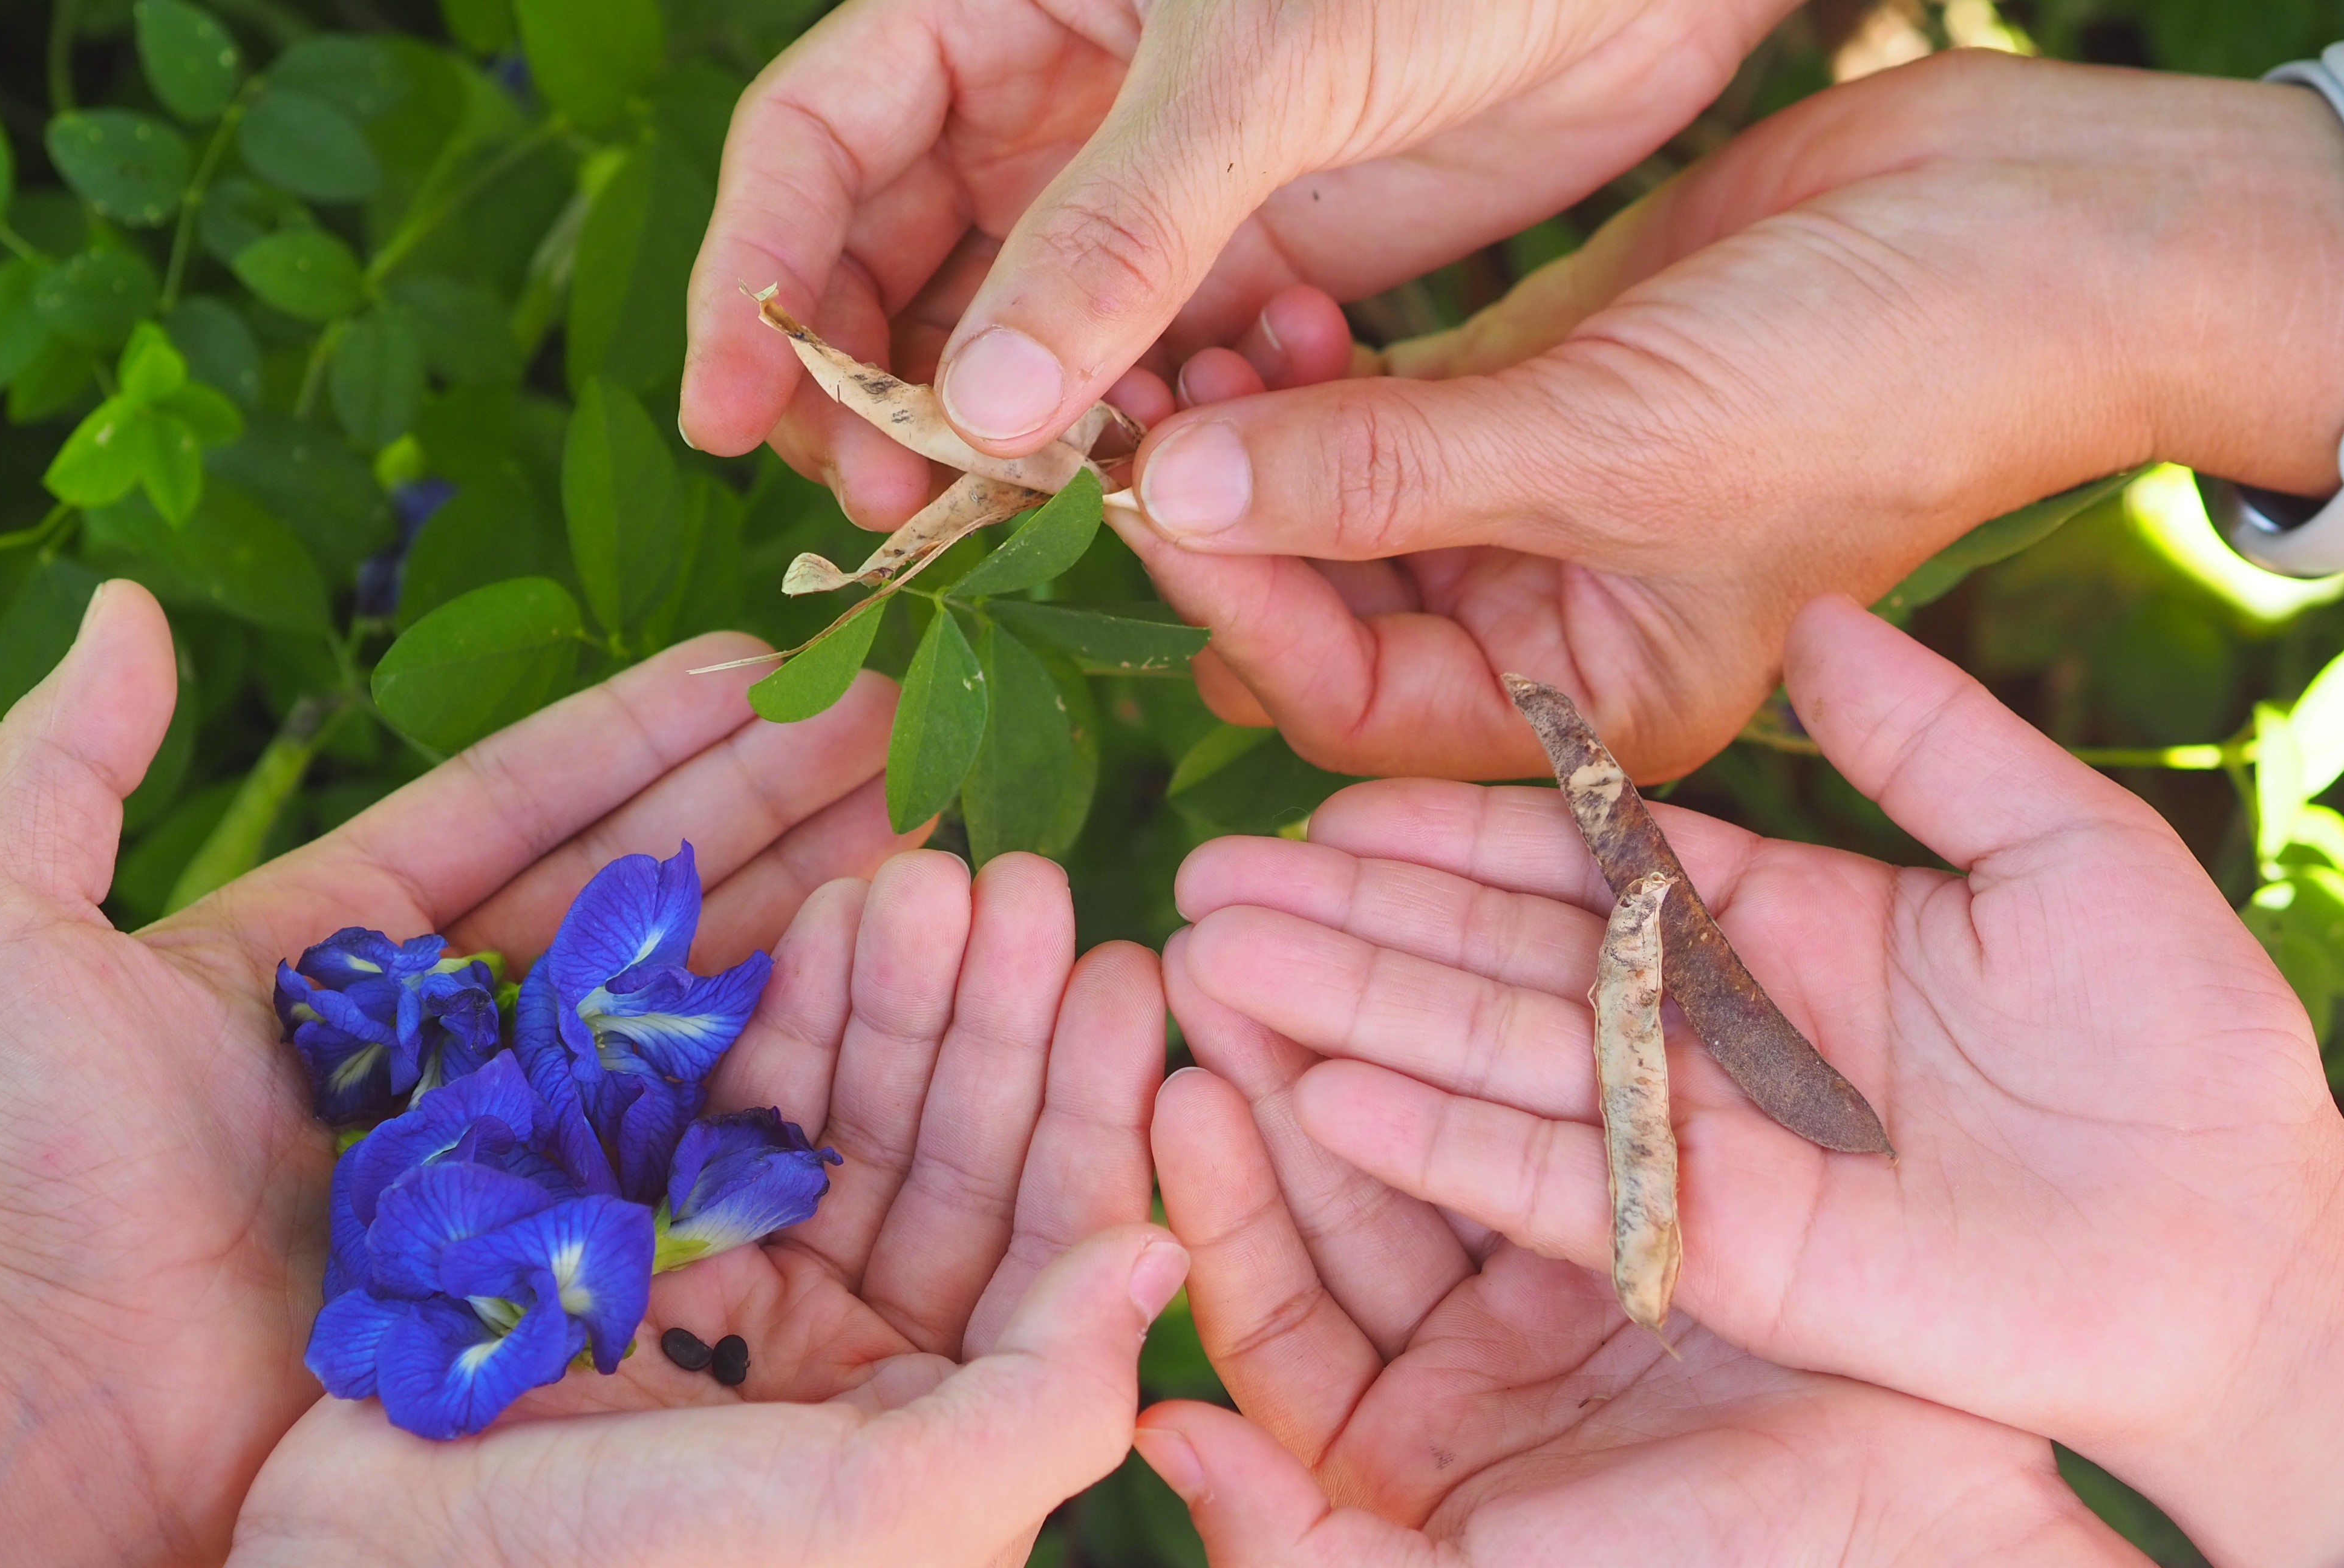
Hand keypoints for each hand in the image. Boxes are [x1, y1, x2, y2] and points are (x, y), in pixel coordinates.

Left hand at [0, 582, 919, 1566]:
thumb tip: (131, 604)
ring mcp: (517, 1135)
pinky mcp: (559, 1238)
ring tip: (916, 814)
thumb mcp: (8, 941)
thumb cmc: (33, 1182)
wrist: (67, 1411)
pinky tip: (878, 981)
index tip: (761, 661)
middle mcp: (455, 1030)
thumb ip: (66, 769)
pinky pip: (684, 1132)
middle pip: (636, 883)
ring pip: (684, 994)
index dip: (645, 730)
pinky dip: (782, 1059)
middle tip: (889, 712)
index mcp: (349, 946)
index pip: (525, 804)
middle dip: (766, 793)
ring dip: (802, 901)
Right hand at [229, 852, 1176, 1567]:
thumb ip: (1047, 1399)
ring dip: (889, 996)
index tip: (1122, 967)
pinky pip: (733, 1118)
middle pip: (959, 1160)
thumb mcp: (888, 1517)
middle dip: (987, 1018)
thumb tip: (1163, 1254)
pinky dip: (777, 1024)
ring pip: (853, 1121)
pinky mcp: (645, 1251)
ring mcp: (753, 1301)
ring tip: (918, 874)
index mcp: (950, 1438)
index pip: (1054, 1241)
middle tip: (1011, 878)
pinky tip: (819, 924)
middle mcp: (865, 1366)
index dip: (1092, 1102)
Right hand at [679, 0, 1790, 525]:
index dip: (759, 273)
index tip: (734, 412)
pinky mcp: (1243, 268)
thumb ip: (1118, 231)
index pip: (818, 138)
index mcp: (1006, 1)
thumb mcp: (1267, 67)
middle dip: (870, 382)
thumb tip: (974, 409)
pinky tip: (1136, 491)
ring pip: (1012, 337)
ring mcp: (1144, 194)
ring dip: (993, 438)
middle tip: (882, 507)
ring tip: (998, 525)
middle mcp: (1051, 101)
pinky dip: (1119, 441)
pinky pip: (1136, 377)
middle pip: (892, 257)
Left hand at [1117, 51, 2343, 778]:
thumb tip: (1177, 491)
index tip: (1158, 506)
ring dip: (1259, 437)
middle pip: (1322, 613)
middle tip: (1147, 416)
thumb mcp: (1611, 445)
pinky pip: (1376, 420)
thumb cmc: (1879, 379)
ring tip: (1210, 345)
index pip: (1355, 702)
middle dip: (1230, 524)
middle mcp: (1548, 627)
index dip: (1245, 614)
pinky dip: (1317, 380)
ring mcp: (1530, 513)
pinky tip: (1279, 316)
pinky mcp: (1526, 404)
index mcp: (1588, 707)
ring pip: (1334, 509)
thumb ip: (1383, 475)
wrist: (2027, 229)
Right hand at [1164, 596, 2343, 1566]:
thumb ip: (1932, 742)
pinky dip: (1431, 1140)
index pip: (1563, 858)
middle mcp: (1697, 1021)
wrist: (2245, 1256)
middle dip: (1345, 918)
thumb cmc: (2185, 1052)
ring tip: (1214, 961)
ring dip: (1348, 1011)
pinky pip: (1544, 1180)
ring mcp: (1688, 1133)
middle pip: (1487, 954)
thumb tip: (1822, 622)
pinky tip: (1319, 1089)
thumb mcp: (2069, 853)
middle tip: (1204, 880)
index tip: (1320, 794)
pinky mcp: (1697, 1239)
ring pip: (1486, 1057)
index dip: (1439, 829)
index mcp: (1764, 917)